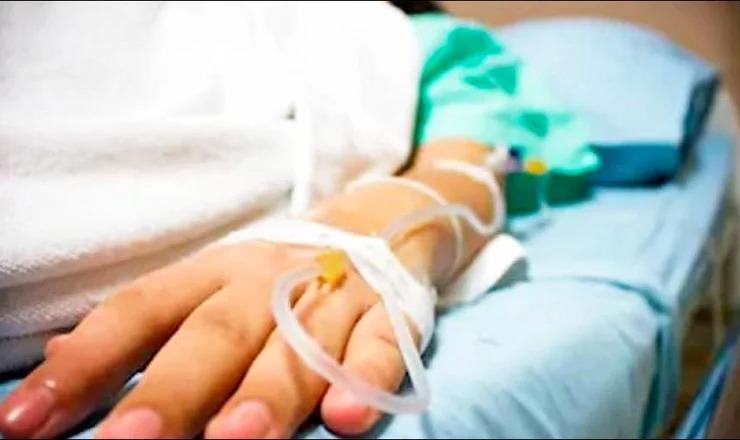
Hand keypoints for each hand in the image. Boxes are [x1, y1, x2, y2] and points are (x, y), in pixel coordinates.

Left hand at [0, 241, 418, 438]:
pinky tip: (347, 417)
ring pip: (300, 344)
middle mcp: (268, 279)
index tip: (26, 422)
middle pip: (216, 332)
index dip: (87, 364)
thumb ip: (145, 327)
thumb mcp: (209, 286)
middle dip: (174, 389)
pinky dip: (366, 377)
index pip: (140, 311)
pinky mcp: (389, 311)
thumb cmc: (278, 275)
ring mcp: (332, 293)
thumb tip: (59, 362)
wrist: (378, 223)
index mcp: (214, 271)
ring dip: (268, 391)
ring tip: (235, 439)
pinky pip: (381, 343)